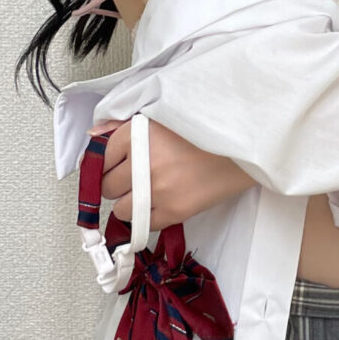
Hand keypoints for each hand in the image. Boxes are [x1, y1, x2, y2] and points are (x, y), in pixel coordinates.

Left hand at [86, 117, 254, 228]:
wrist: (245, 143)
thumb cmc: (207, 125)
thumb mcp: (161, 114)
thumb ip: (123, 124)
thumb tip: (93, 135)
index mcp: (137, 133)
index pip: (100, 157)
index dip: (103, 163)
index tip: (110, 167)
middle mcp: (143, 162)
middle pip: (106, 186)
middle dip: (114, 183)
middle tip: (130, 178)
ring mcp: (158, 189)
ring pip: (121, 209)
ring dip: (128, 203)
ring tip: (146, 192)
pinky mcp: (175, 210)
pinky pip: (146, 224)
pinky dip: (148, 217)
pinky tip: (160, 203)